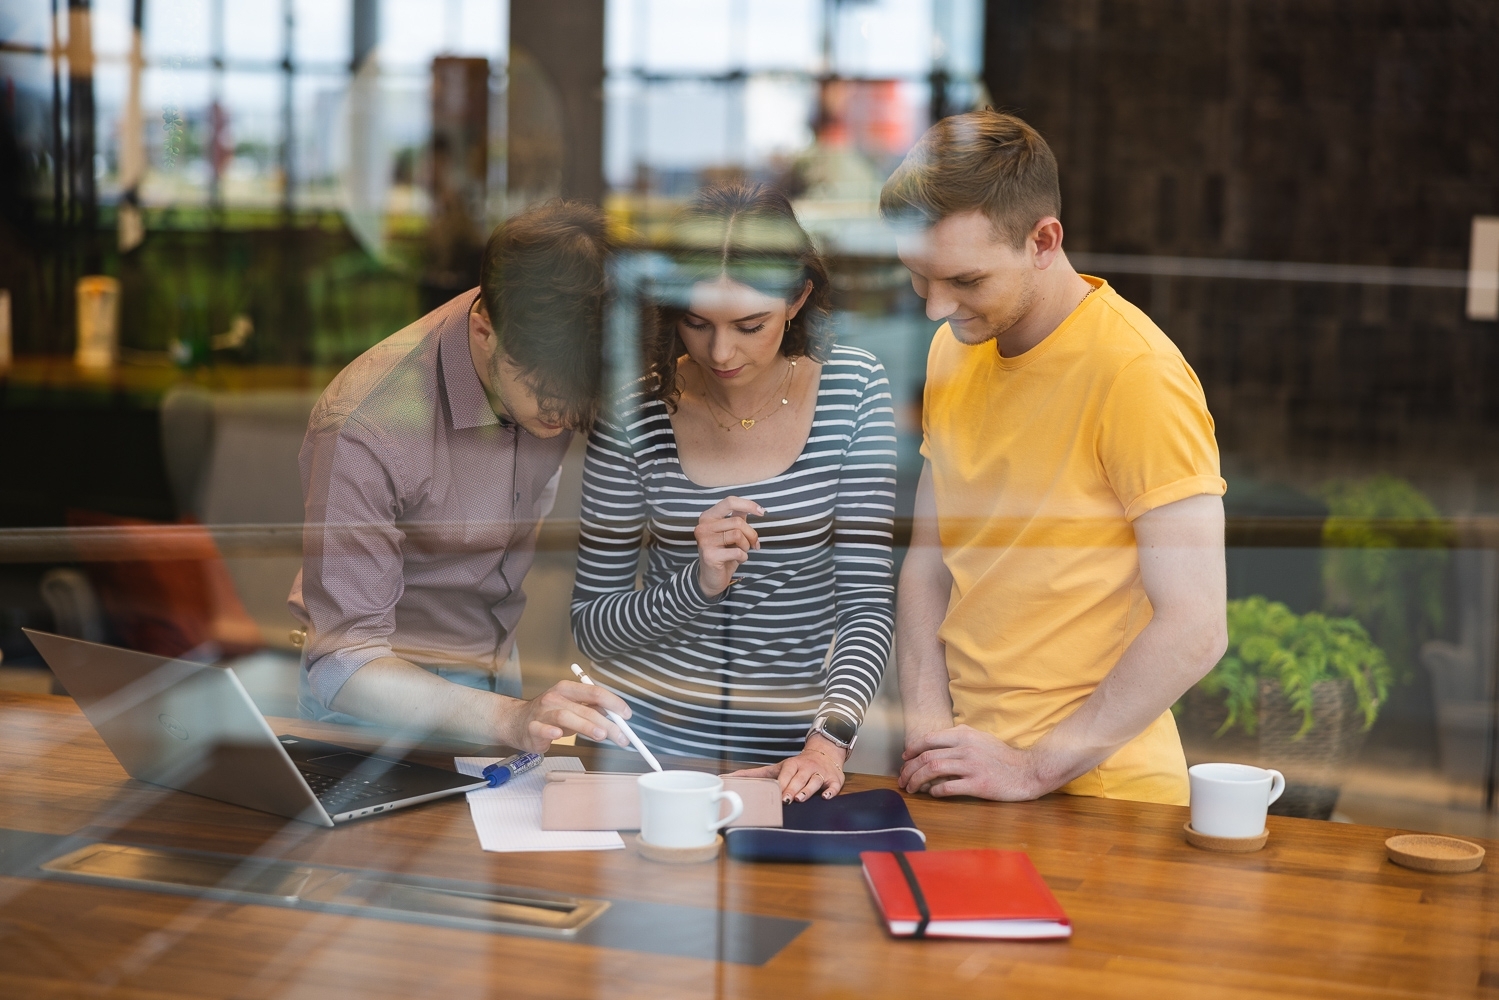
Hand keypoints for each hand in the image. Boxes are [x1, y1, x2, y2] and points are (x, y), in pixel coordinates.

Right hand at [496, 680, 632, 753]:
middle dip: (606, 722)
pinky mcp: (532, 728)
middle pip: (585, 708)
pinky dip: (551, 732)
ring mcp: (542, 712)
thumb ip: (591, 709)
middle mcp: (555, 698)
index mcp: (567, 689)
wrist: (515, 721)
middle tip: (621, 735)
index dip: (613, 702)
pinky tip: (560, 736)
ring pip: (566, 716)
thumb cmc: (547, 714)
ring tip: (601, 735)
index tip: (626, 714)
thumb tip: (615, 714)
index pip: (594, 692)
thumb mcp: (571, 707)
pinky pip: (541, 729)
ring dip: (585, 726)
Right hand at [695, 496, 762, 596]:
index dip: (748, 505)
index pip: (730, 502)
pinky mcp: (710, 555)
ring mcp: (705, 541)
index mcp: (708, 517)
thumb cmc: (723, 553)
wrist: (711, 578)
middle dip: (751, 534)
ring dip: (746, 546)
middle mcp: (703, 526)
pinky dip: (743, 557)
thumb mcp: (731, 533)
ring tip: (742, 551)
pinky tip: (738, 560)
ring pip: (738, 535)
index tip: (762, 512)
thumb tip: (755, 507)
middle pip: (738, 522)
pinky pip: (737, 552)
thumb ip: (738, 518)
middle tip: (753, 544)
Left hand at [729, 732, 847, 802]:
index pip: (786, 773)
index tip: (777, 793)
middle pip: (799, 778)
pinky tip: (826, 797)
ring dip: (808, 790)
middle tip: (786, 800)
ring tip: (801, 799)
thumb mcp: (776, 768)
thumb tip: (726, 778)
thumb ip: (754, 775)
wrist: (824, 753)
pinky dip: (830, 791)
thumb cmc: (796, 766)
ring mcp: (820, 774)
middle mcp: (806, 768)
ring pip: (815, 781)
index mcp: (792, 765)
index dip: (782, 783)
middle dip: (793, 789)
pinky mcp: (834, 780)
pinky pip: (834, 786)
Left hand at [899, 725, 1048, 800]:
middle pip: (927, 756)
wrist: (1028, 771)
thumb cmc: (1003, 757)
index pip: (929, 739)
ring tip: (911, 788)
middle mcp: (966, 748)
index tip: (905, 759)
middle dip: (909, 768)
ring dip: (917, 780)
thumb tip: (936, 745)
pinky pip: (948, 787)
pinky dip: (935, 791)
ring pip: (933, 770)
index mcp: (965, 734)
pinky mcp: (978, 784)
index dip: (912, 749)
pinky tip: (932, 794)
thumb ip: (960, 738)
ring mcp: (972, 766)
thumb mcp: (981, 738)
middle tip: (902, 779)